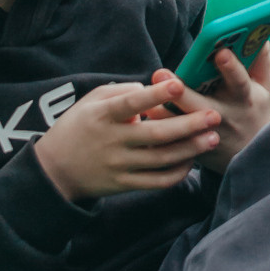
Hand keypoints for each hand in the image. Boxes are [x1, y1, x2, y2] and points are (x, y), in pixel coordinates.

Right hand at [34, 79, 219, 200]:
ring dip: (190, 150)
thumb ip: (122, 91)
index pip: (132, 103)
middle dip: (188, 125)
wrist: (55, 171)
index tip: (179, 85)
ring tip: (213, 138)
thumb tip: (153, 87)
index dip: (155, 95)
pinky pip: (155, 182)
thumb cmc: (78, 126)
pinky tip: (191, 162)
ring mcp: (119, 166)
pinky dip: (176, 174)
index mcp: (104, 116)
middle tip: (214, 115)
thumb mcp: (92, 101)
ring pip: (160, 160)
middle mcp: (113, 141)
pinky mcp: (124, 185)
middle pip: (156, 135)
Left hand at [147, 46, 269, 173]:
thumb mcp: (265, 87)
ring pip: (179, 125)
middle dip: (180, 90)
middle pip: (199, 105)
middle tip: (161, 73)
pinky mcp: (192, 149)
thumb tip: (259, 34)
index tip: (221, 52)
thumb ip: (262, 60)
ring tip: (145, 97)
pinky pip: (171, 140)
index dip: (231, 68)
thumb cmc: (254, 110)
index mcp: (243, 98)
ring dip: (161, 111)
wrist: (248, 154)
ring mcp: (205, 135)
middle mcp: (224, 116)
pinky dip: (157, 129)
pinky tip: (143, 116)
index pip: (239, 82)